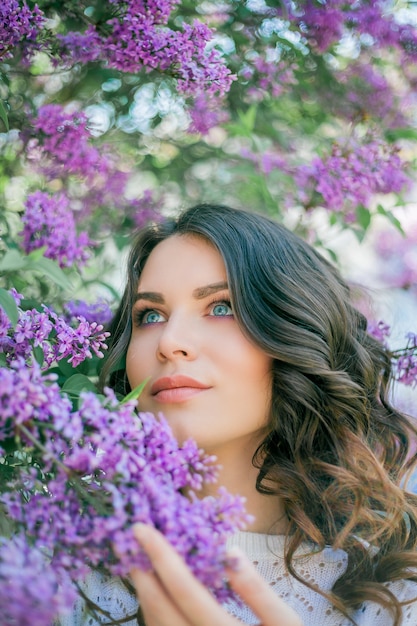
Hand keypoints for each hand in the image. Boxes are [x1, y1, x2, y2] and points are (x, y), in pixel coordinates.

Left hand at [130, 524, 302, 625]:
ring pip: (154, 625)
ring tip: (141, 563)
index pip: (183, 587)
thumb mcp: (286, 623)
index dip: (160, 554)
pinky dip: (154, 612)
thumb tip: (230, 551)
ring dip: (144, 593)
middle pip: (158, 608)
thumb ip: (258, 590)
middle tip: (129, 543)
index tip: (141, 528)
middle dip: (141, 572)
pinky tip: (158, 595)